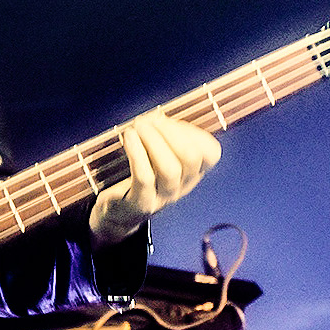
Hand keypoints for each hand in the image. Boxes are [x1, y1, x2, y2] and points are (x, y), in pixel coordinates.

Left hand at [89, 110, 220, 247]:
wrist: (118, 212)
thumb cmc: (139, 175)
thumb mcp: (156, 156)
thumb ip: (162, 136)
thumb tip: (158, 117)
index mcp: (192, 172)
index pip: (210, 152)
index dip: (191, 131)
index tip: (166, 122)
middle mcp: (183, 185)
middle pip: (190, 157)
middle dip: (169, 132)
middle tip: (145, 121)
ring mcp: (164, 196)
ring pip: (169, 168)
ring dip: (153, 141)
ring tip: (136, 127)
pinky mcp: (142, 203)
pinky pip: (144, 177)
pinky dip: (137, 153)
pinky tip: (128, 137)